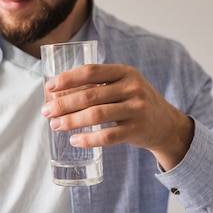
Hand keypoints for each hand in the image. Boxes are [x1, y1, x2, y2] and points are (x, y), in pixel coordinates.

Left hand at [41, 64, 193, 169]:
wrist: (166, 124)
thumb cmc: (133, 103)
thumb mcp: (122, 87)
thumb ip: (96, 86)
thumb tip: (55, 96)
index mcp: (124, 72)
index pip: (91, 71)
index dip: (67, 79)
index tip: (49, 88)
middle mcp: (132, 87)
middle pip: (90, 95)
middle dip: (63, 104)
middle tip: (46, 112)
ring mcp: (136, 109)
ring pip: (96, 115)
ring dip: (71, 121)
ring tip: (55, 125)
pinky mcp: (137, 130)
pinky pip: (108, 136)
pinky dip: (88, 139)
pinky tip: (74, 140)